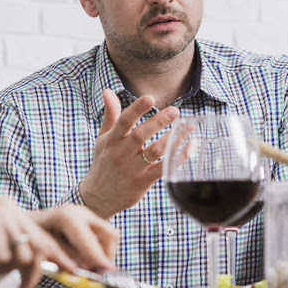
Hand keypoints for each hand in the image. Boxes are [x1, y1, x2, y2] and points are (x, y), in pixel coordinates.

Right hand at [0, 198, 118, 287]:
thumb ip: (10, 247)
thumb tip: (32, 265)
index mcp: (13, 210)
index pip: (43, 237)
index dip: (59, 255)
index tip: (73, 270)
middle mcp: (9, 208)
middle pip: (38, 245)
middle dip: (41, 269)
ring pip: (20, 251)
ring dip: (4, 266)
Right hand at [78, 89, 179, 218]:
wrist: (98, 197)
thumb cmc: (103, 163)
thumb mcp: (103, 138)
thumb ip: (110, 115)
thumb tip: (108, 90)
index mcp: (111, 140)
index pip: (123, 121)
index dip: (137, 109)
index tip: (150, 98)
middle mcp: (121, 153)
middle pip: (140, 135)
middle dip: (158, 122)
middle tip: (175, 111)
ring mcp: (132, 168)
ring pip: (154, 151)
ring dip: (172, 139)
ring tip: (187, 127)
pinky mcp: (143, 181)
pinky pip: (163, 169)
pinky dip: (177, 158)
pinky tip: (188, 147)